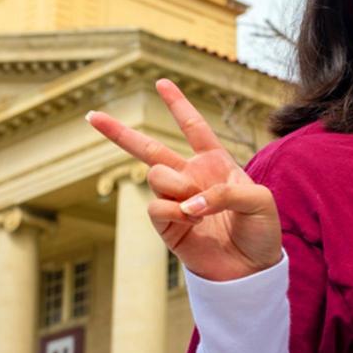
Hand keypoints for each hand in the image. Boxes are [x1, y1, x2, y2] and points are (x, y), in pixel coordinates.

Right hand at [86, 79, 280, 281]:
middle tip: (91, 116)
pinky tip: (192, 219)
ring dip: (175, 185)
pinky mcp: (166, 226)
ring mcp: (176, 201)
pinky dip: (174, 210)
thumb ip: (225, 192)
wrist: (252, 269)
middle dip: (119, 133)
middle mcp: (191, 178)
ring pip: (154, 174)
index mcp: (215, 163)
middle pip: (150, 149)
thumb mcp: (259, 201)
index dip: (178, 105)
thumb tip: (188, 203)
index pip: (194, 128)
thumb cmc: (261, 230)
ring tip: (198, 207)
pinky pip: (155, 206)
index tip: (161, 82)